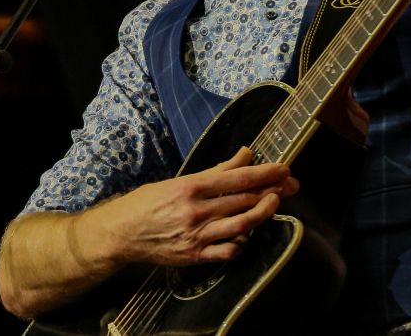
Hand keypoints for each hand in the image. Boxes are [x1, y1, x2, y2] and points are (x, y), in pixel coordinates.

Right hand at [103, 146, 298, 266]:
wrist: (120, 233)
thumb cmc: (146, 203)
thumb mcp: (177, 180)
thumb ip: (214, 170)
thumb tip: (244, 155)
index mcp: (190, 187)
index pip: (237, 179)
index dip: (265, 173)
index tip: (283, 168)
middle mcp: (196, 211)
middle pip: (244, 201)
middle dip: (272, 190)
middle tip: (290, 185)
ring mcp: (197, 235)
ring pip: (242, 226)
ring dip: (263, 214)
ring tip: (275, 203)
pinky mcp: (195, 256)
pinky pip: (228, 251)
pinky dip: (242, 242)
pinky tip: (247, 233)